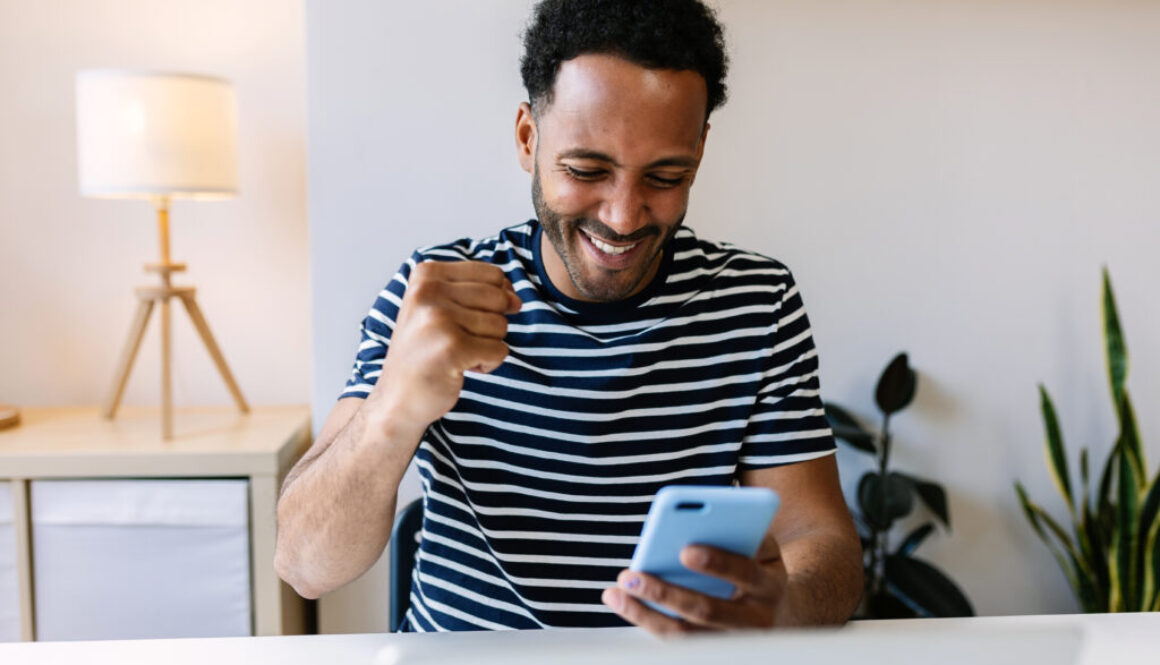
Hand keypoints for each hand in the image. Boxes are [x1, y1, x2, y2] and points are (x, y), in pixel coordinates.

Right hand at [368, 260, 521, 433]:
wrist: (397, 398)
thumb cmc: (424, 352)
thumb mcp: (441, 307)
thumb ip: (479, 292)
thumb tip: (516, 300)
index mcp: (426, 274)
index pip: (493, 274)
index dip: (495, 300)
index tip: (467, 319)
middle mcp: (428, 291)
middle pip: (499, 299)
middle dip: (490, 325)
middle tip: (457, 340)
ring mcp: (439, 319)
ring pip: (500, 325)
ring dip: (486, 346)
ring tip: (455, 355)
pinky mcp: (452, 347)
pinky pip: (499, 350)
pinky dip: (488, 364)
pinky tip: (459, 368)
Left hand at [602, 533, 787, 635]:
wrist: (783, 612)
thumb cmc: (759, 567)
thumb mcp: (763, 547)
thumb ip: (743, 533)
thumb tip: (703, 523)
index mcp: (769, 587)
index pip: (745, 574)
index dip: (718, 563)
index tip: (685, 550)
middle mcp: (756, 621)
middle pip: (707, 611)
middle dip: (666, 593)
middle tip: (631, 576)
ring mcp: (733, 643)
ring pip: (686, 636)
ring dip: (646, 615)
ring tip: (615, 592)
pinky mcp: (712, 652)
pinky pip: (676, 643)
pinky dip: (647, 623)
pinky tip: (623, 604)